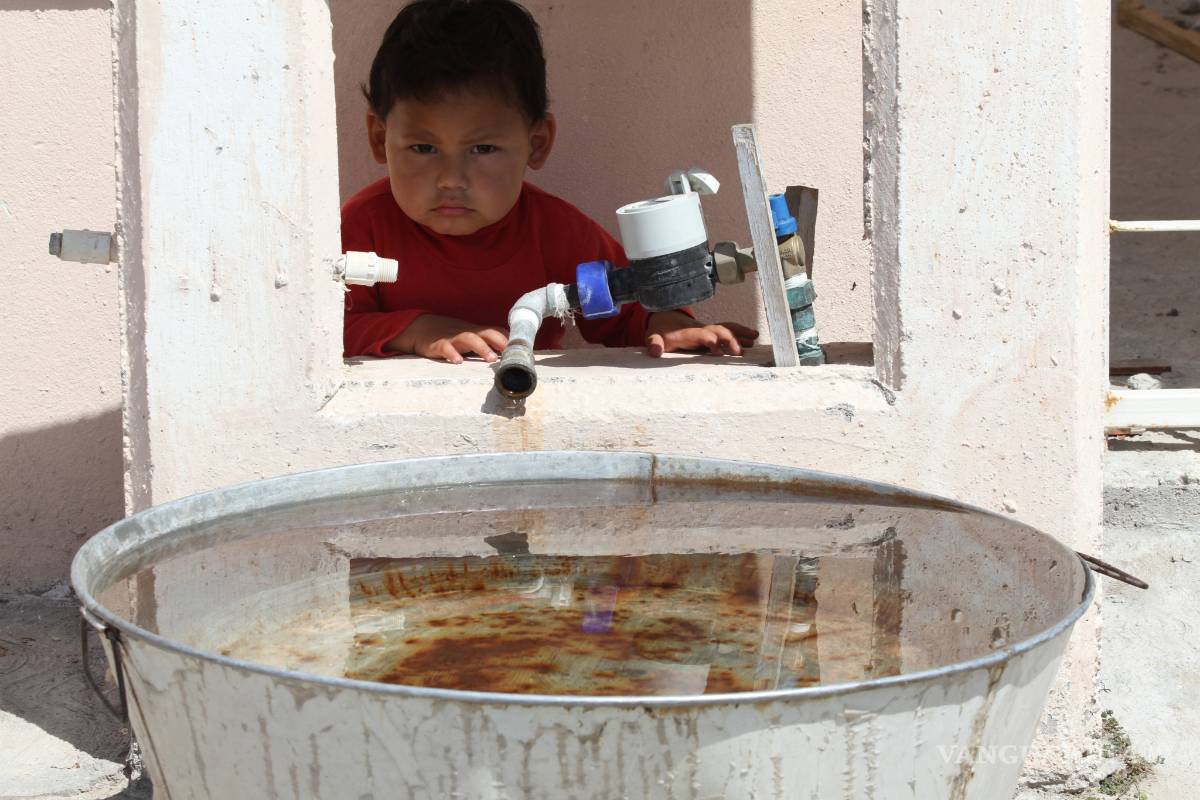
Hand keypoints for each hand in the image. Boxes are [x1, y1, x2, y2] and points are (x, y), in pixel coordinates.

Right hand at [386, 314, 508, 363]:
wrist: (421, 328)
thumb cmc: (451, 336)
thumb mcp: (470, 337)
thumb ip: (487, 345)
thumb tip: (508, 358)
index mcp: (477, 331)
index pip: (497, 332)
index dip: (510, 339)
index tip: (523, 351)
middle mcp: (468, 332)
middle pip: (487, 332)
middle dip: (500, 342)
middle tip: (511, 354)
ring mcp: (453, 337)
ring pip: (469, 338)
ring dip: (481, 347)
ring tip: (490, 359)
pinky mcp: (438, 344)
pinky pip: (445, 347)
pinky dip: (452, 354)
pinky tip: (458, 361)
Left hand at [644, 311, 758, 356]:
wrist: (664, 317)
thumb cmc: (660, 330)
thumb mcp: (653, 336)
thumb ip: (654, 343)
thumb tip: (655, 351)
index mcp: (686, 332)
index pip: (700, 334)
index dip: (709, 340)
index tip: (718, 351)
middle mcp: (700, 328)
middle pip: (717, 329)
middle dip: (729, 339)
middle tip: (740, 352)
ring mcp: (707, 329)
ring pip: (726, 328)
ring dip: (740, 333)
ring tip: (754, 339)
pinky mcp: (711, 332)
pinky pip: (727, 330)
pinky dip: (740, 333)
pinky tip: (752, 339)